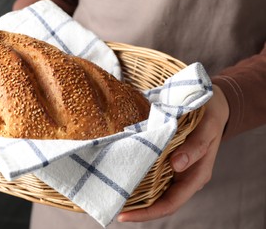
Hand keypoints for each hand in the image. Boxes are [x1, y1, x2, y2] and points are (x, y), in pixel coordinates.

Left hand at [117, 84, 228, 221]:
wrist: (210, 105)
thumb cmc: (210, 117)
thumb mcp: (206, 128)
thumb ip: (195, 147)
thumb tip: (177, 165)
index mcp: (196, 176)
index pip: (170, 204)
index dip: (147, 213)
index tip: (124, 215)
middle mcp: (184, 177)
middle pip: (158, 202)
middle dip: (136, 208)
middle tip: (111, 206)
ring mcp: (174, 170)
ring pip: (153, 190)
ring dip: (134, 195)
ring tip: (112, 195)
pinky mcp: (165, 159)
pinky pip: (150, 173)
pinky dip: (136, 177)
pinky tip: (122, 175)